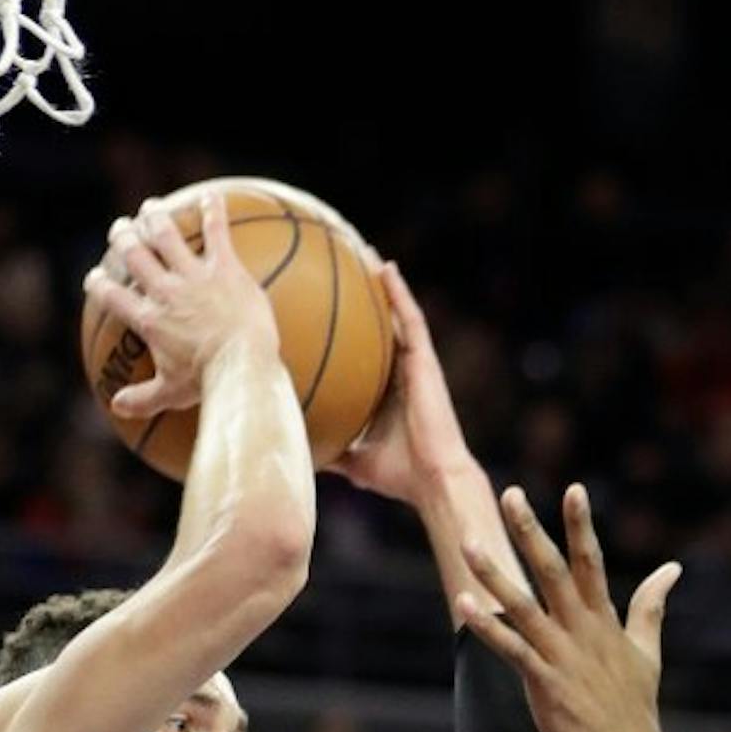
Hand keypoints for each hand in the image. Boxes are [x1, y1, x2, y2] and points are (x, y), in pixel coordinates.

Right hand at [86, 192, 279, 419]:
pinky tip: (212, 195)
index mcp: (149, 320)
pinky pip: (217, 232)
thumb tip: (118, 407)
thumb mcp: (169, 394)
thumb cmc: (205, 382)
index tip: (93, 278)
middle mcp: (166, 291)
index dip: (99, 285)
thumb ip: (142, 399)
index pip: (114, 297)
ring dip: (155, 218)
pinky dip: (213, 211)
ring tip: (150, 207)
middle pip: (135, 257)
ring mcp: (194, 275)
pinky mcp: (224, 267)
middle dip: (122, 239)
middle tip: (118, 229)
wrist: (240, 363)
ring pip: (167, 236)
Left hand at [328, 263, 474, 504]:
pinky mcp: (426, 361)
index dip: (353, 328)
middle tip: (343, 265)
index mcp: (387, 391)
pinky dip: (398, 293)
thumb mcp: (354, 461)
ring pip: (398, 313)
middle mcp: (402, 371)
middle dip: (366, 295)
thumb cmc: (399, 474)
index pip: (368, 352)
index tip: (328, 309)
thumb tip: (298, 455)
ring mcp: (416, 364)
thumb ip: (332, 452)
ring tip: (364, 251)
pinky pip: (411, 319)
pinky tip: (385, 268)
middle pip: (382, 325)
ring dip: (383, 283)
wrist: (432, 480)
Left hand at [455, 486, 692, 731]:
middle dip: (531, 531)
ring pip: (524, 604)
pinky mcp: (545, 684)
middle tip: (509, 493)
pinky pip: (511, 649)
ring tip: (467, 541)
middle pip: (555, 570)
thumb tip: (671, 568)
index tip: (572, 488)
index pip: (591, 562)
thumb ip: (651, 607)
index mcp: (605, 622)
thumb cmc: (634, 712)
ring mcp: (564, 657)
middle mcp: (584, 632)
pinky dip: (486, 627)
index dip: (580, 525)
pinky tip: (463, 605)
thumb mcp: (647, 653)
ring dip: (494, 572)